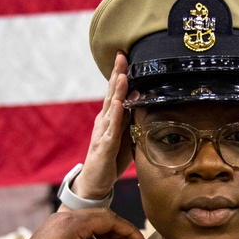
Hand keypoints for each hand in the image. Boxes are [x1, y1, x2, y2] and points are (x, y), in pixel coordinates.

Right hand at [64, 51, 135, 202]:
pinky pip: (112, 129)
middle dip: (117, 74)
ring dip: (117, 91)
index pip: (116, 92)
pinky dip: (115, 116)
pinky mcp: (104, 147)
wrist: (95, 182)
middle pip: (112, 94)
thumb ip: (131, 120)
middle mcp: (104, 121)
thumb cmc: (111, 159)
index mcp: (109, 118)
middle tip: (122, 55)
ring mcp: (103, 132)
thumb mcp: (125, 137)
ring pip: (111, 108)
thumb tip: (144, 103)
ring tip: (122, 74)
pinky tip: (119, 105)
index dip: (120, 74)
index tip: (125, 56)